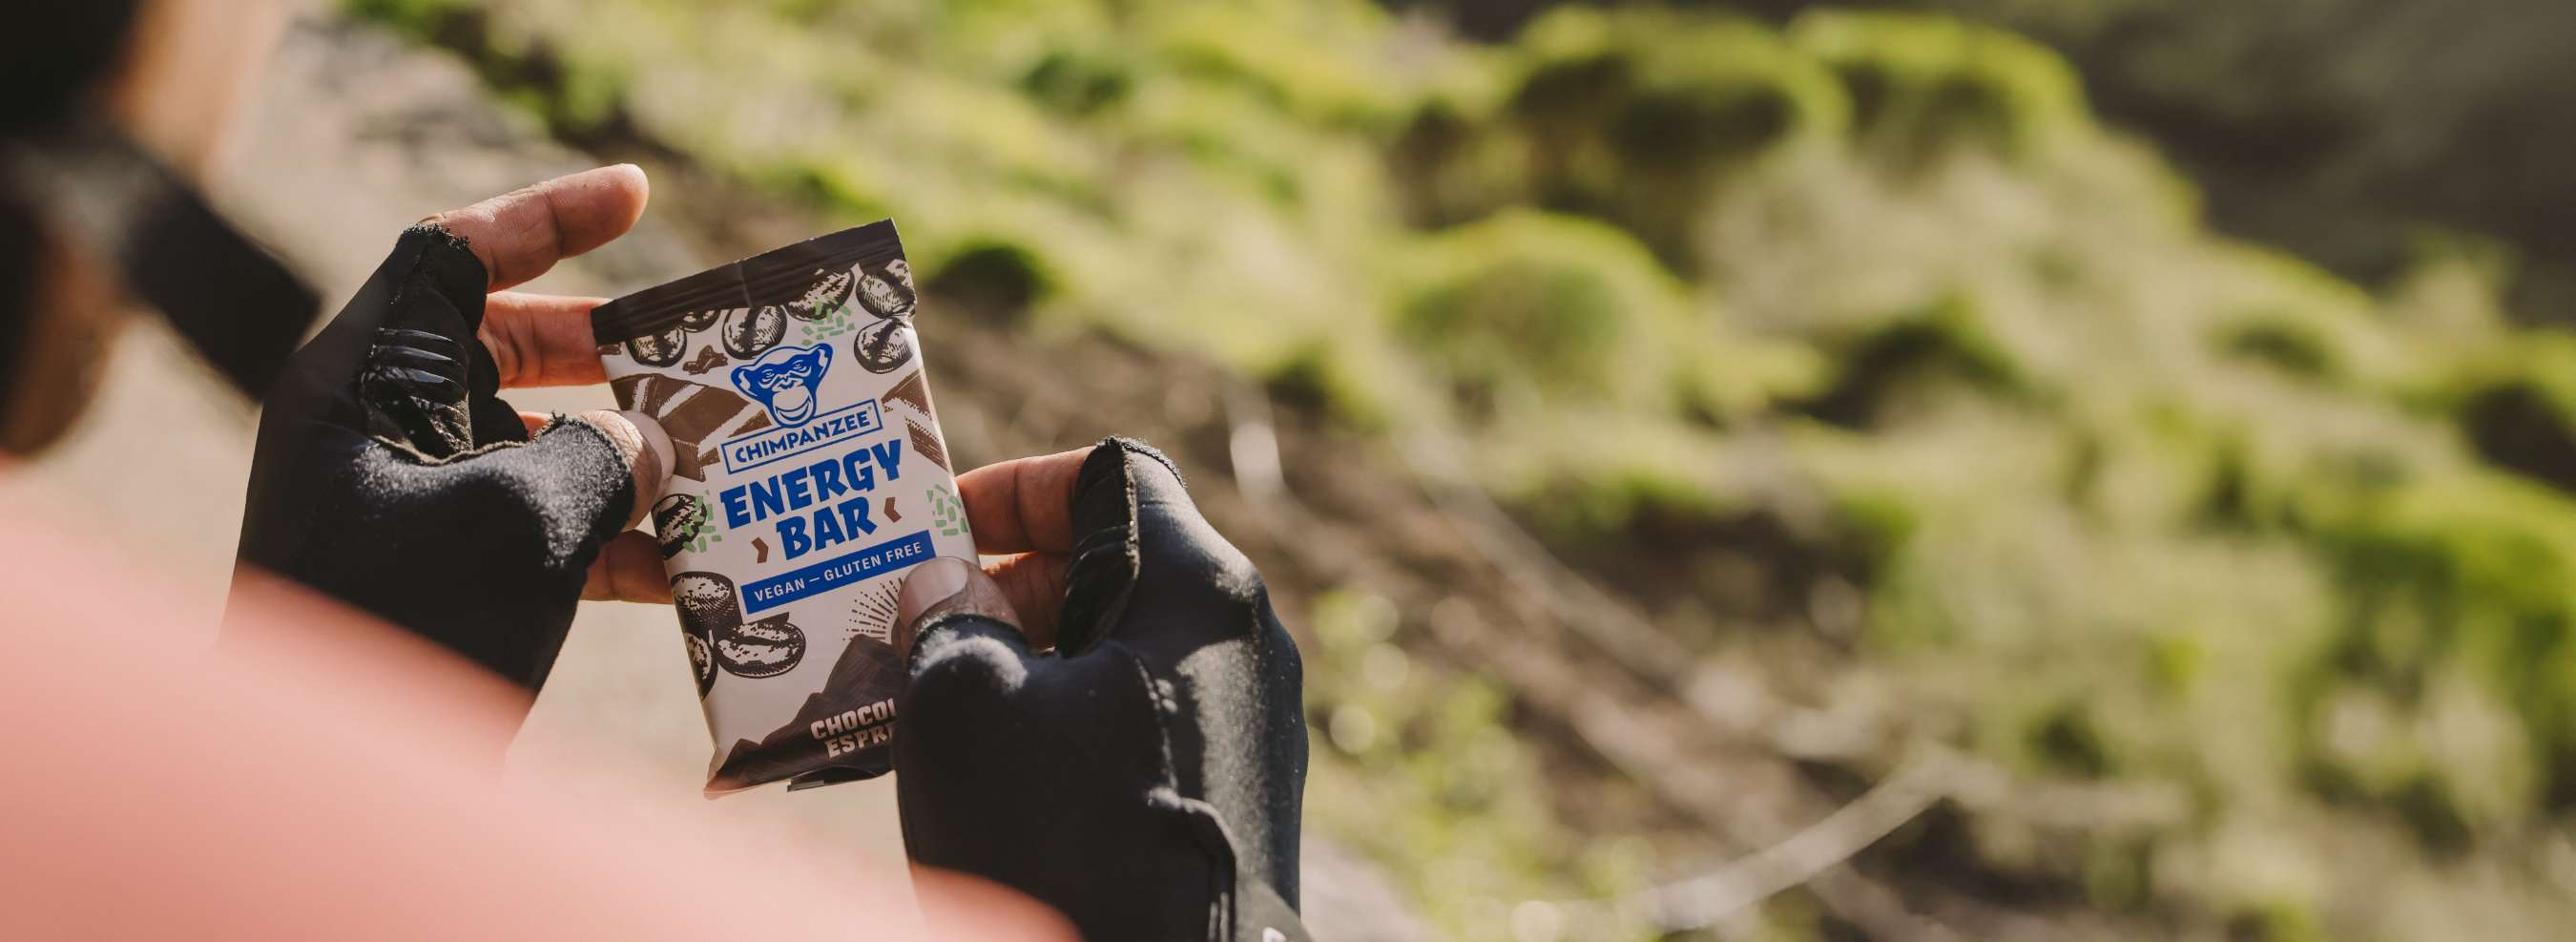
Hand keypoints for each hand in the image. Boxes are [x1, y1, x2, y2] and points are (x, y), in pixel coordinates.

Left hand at [234, 166, 672, 693]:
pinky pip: (542, 522)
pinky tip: (695, 566)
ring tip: (724, 463)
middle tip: (705, 354)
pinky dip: (617, 537)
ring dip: (634, 454)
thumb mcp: (520, 523)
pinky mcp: (440, 571)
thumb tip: (651, 447)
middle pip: (510, 344)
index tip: (639, 196)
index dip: (549, 216)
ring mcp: (409, 503)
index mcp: (362, 383)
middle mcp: (379, 428)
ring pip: (540, 440)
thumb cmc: (398, 628)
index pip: (453, 255)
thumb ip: (603, 459)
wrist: (318, 791)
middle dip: (618, 353)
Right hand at [890, 439, 1309, 941]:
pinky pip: (1129, 723)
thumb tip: (948, 586)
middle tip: (908, 621)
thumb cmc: (1073, 843)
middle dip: (999, 584)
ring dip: (1015, 661)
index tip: (937, 530)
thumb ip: (947, 621)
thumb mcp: (968, 710)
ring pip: (1112, 652)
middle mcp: (1239, 645)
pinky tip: (980, 770)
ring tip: (921, 701)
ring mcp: (1240, 726)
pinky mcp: (1226, 795)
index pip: (1109, 474)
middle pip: (1109, 564)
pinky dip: (1054, 724)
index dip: (1015, 486)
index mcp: (1199, 590)